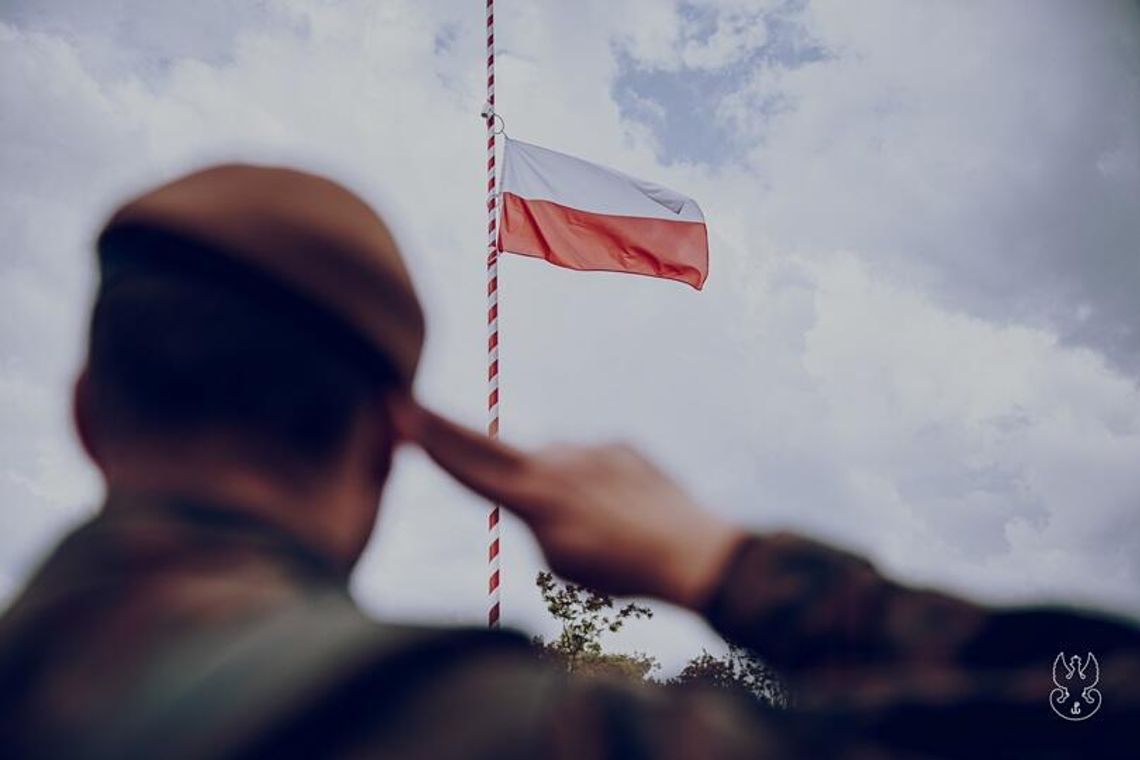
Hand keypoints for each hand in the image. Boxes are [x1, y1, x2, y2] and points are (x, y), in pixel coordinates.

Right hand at [392, 400, 745, 609]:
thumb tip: (536, 478)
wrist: (692, 551)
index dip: (428, 441)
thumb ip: (535, 514)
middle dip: (444, 427)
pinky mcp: (619, 444)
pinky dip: (595, 483)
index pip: (469, 465)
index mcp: (534, 496)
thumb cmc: (619, 571)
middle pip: (487, 442)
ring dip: (555, 484)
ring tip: (594, 524)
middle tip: (405, 404)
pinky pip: (591, 460)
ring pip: (553, 461)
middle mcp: (556, 462)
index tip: (396, 411)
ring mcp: (589, 448)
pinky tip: (621, 511)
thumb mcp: (560, 561)